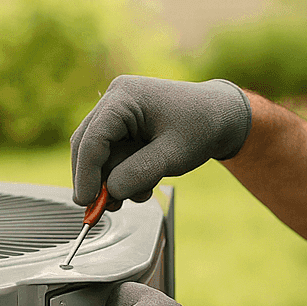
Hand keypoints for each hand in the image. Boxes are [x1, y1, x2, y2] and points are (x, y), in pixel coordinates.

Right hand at [70, 76, 250, 207]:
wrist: (220, 116)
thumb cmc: (201, 128)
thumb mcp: (173, 156)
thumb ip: (139, 173)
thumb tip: (109, 192)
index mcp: (125, 97)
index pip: (93, 139)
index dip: (86, 173)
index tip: (86, 202)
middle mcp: (115, 99)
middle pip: (87, 145)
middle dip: (96, 179)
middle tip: (105, 208)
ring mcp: (118, 111)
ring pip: (97, 153)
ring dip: (113, 180)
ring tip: (141, 193)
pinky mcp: (123, 125)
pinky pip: (110, 153)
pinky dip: (121, 174)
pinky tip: (143, 184)